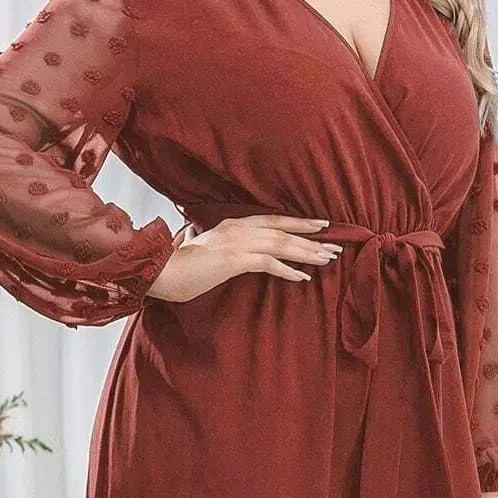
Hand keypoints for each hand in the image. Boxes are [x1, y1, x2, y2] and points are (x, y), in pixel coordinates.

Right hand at [147, 214, 341, 302]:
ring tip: (326, 260)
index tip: (322, 226)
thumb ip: (219, 245)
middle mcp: (238, 229)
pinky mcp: (234, 259)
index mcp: (233, 225)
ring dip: (305, 252)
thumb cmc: (181, 265)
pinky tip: (302, 277)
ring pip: (280, 244)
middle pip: (283, 229)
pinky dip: (287, 270)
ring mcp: (236, 243)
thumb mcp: (206, 250)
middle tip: (335, 245)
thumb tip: (222, 248)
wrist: (162, 272)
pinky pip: (268, 262)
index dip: (299, 222)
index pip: (273, 220)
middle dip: (311, 237)